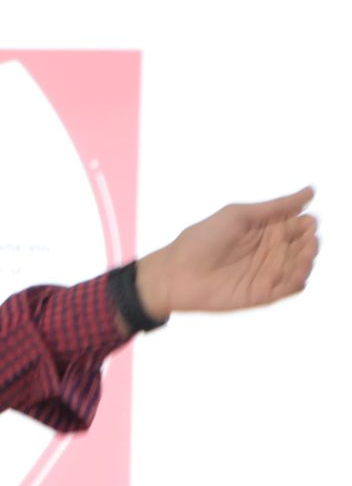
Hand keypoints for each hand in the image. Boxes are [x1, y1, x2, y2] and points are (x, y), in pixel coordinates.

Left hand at [136, 187, 319, 322]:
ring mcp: (267, 273)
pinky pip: (289, 288)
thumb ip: (274, 207)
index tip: (307, 222)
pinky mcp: (262, 294)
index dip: (307, 224)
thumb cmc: (200, 240)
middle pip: (303, 246)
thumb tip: (311, 191)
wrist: (174, 273)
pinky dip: (298, 279)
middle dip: (310, 242)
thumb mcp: (237, 216)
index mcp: (266, 230)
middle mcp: (270, 251)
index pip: (299, 225)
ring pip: (300, 266)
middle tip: (308, 239)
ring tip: (303, 253)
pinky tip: (296, 271)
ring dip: (307, 260)